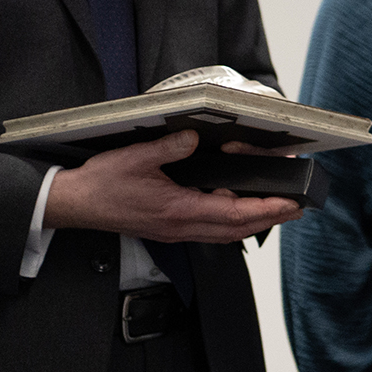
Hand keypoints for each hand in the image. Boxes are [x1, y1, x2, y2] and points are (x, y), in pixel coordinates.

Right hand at [43, 130, 302, 241]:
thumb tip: (194, 137)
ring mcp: (176, 231)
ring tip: (276, 209)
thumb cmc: (101, 184)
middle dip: (271, 219)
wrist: (74, 205)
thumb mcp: (135, 158)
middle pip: (238, 229)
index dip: (267, 210)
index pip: (235, 214)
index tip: (291, 204)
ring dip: (254, 222)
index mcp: (178, 211)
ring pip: (226, 233)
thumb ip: (168, 147)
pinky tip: (237, 208)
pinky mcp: (169, 228)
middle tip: (297, 208)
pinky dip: (231, 222)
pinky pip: (210, 230)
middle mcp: (182, 226)